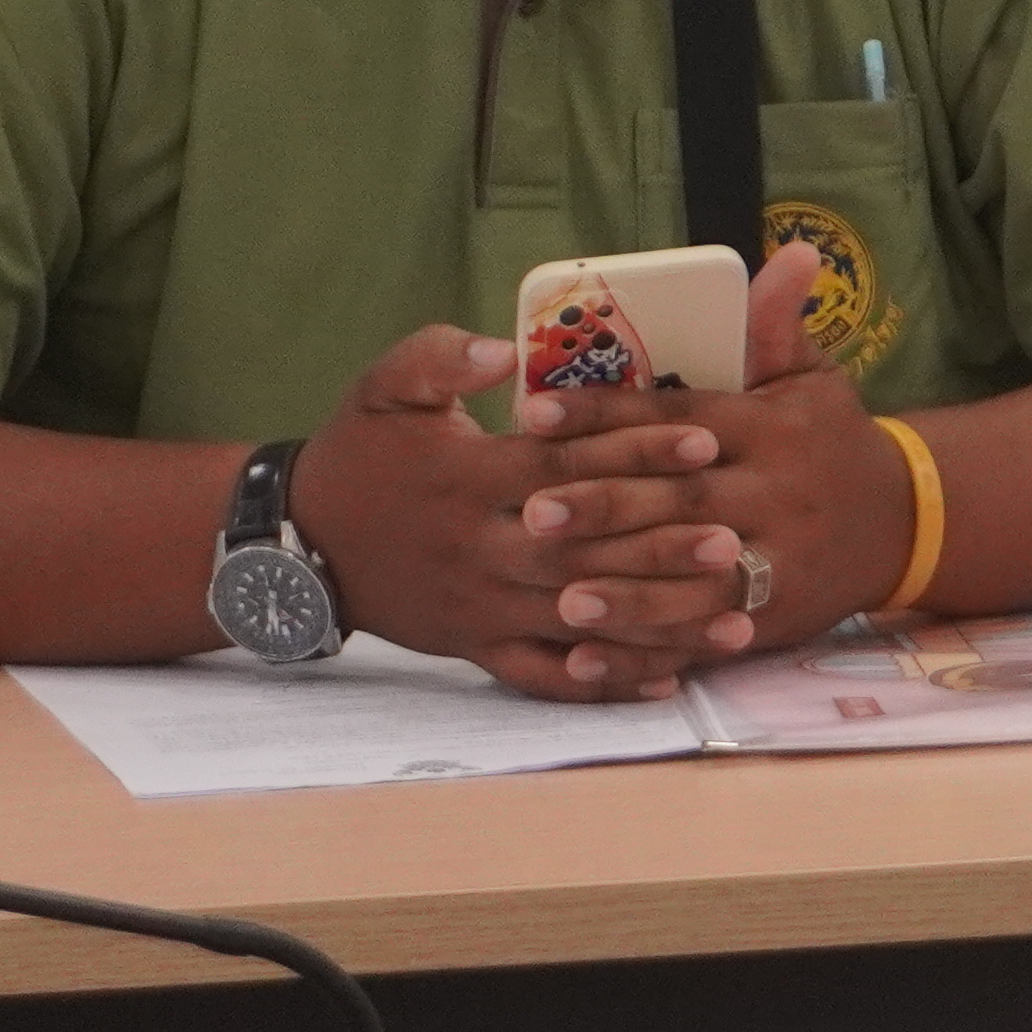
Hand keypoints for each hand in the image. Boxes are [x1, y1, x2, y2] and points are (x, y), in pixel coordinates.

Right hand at [289, 322, 745, 696]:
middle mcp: (478, 549)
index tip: (702, 442)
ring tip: (733, 624)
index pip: (561, 467)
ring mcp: (478, 606)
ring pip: (576, 622)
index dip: (631, 454)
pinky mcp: (474, 647)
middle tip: (732, 539)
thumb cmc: (360, 451)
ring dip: (655, 626)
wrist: (298, 541)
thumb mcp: (384, 386)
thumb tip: (502, 347)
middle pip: (579, 553)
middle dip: (657, 548)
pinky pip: (543, 674)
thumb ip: (441, 357)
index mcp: (464, 479)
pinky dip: (603, 684)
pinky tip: (668, 681)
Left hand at [524, 246, 917, 655]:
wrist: (902, 524)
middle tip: (531, 512)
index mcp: (770, 429)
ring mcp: (778, 563)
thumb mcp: (814, 377)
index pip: (678, 417)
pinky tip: (587, 656)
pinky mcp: (772, 619)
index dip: (606, 415)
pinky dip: (646, 651)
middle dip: (606, 508)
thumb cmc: (833, 441)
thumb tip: (796, 253)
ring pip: (695, 581)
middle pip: (682, 503)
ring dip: (627, 594)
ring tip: (559, 597)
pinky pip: (702, 637)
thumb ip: (777, 327)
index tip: (532, 415)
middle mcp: (775, 495)